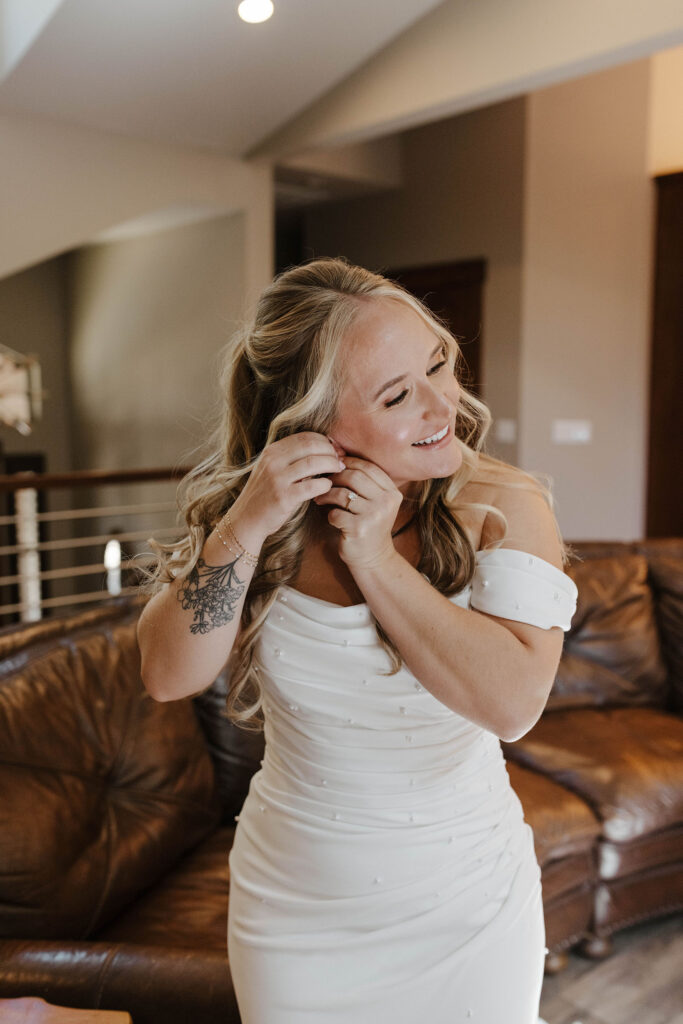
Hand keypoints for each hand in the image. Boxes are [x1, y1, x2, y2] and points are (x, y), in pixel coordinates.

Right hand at [232, 431, 344, 540]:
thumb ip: (293, 459)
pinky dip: (324, 484)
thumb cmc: (265, 495)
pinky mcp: (283, 497)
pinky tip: (328, 486)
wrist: (246, 520)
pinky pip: (311, 486)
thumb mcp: (273, 470)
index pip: (305, 437)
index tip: (336, 449)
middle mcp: (273, 461)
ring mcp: (277, 479)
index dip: (325, 441)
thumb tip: (324, 450)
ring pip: (313, 463)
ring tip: (339, 470)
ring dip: (331, 465)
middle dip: (330, 451)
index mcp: (272, 451)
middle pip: (311, 446)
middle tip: (341, 459)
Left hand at [313, 452, 402, 570]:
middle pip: (354, 477)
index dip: (348, 463)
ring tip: (320, 499)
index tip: (333, 466)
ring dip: (327, 495)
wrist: (373, 557)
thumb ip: (365, 482)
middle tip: (323, 482)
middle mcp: (386, 502)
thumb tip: (337, 456)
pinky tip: (331, 518)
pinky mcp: (359, 529)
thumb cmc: (369, 524)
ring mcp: (374, 516)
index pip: (368, 467)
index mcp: (392, 492)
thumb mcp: (375, 502)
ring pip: (342, 494)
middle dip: (335, 477)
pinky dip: (330, 514)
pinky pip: (336, 513)